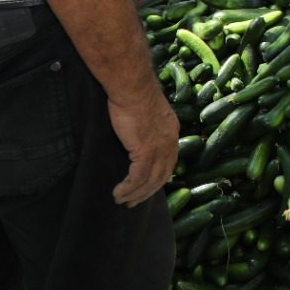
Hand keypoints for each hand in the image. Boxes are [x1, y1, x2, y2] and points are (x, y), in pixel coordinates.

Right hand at [107, 83, 179, 206]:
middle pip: (162, 175)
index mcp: (171, 131)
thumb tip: (137, 135)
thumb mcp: (147, 112)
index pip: (169, 160)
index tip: (148, 186)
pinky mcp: (146, 151)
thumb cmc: (134, 94)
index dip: (159, 175)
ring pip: (150, 180)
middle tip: (134, 202)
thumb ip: (147, 126)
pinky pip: (137, 178)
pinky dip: (128, 188)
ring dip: (136, 194)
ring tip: (123, 201)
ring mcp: (160, 148)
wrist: (133, 88)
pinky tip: (118, 193)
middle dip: (148, 191)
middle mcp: (170, 142)